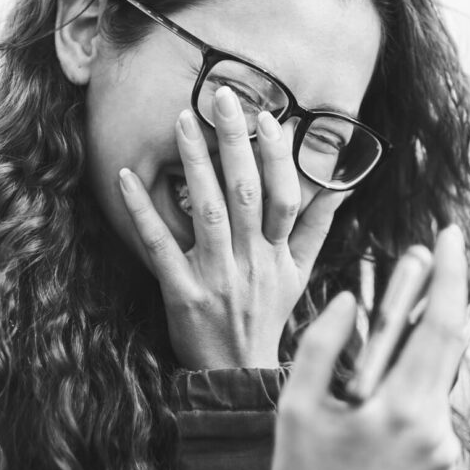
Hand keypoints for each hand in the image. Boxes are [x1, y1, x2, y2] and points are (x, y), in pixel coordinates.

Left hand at [118, 86, 347, 368]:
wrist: (238, 372)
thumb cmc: (268, 316)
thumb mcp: (300, 273)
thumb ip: (317, 228)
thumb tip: (341, 187)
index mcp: (278, 254)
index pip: (284, 197)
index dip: (277, 157)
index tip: (267, 118)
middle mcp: (251, 261)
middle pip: (246, 194)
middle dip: (235, 143)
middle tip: (224, 97)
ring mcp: (216, 276)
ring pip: (208, 212)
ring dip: (195, 164)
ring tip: (183, 121)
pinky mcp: (181, 292)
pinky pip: (161, 247)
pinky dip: (144, 211)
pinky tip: (127, 178)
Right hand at [272, 226, 468, 469]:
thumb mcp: (297, 411)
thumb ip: (320, 348)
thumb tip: (347, 300)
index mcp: (401, 411)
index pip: (439, 327)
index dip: (448, 275)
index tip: (447, 235)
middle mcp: (434, 428)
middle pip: (452, 340)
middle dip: (442, 288)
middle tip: (428, 251)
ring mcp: (443, 447)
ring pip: (443, 368)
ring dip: (427, 330)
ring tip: (404, 297)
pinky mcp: (443, 459)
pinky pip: (435, 396)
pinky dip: (420, 367)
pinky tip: (396, 355)